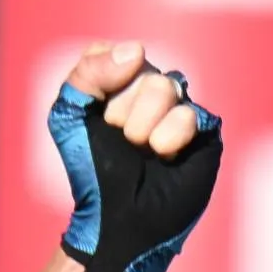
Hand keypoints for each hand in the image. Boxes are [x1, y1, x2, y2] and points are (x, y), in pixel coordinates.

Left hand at [49, 42, 222, 271]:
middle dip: (122, 113)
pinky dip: (169, 137)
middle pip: (142, 71)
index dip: (100, 87)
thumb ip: (86, 74)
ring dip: (142, 127)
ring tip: (142, 151)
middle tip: (122, 143)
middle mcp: (153, 89)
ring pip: (166, 86)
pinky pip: (190, 113)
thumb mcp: (67, 118)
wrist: (117, 220)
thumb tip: (137, 50)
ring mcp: (181, 107)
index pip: (115, 54)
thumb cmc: (92, 172)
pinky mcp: (205, 130)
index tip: (96, 119)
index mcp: (121, 82)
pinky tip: (164, 156)